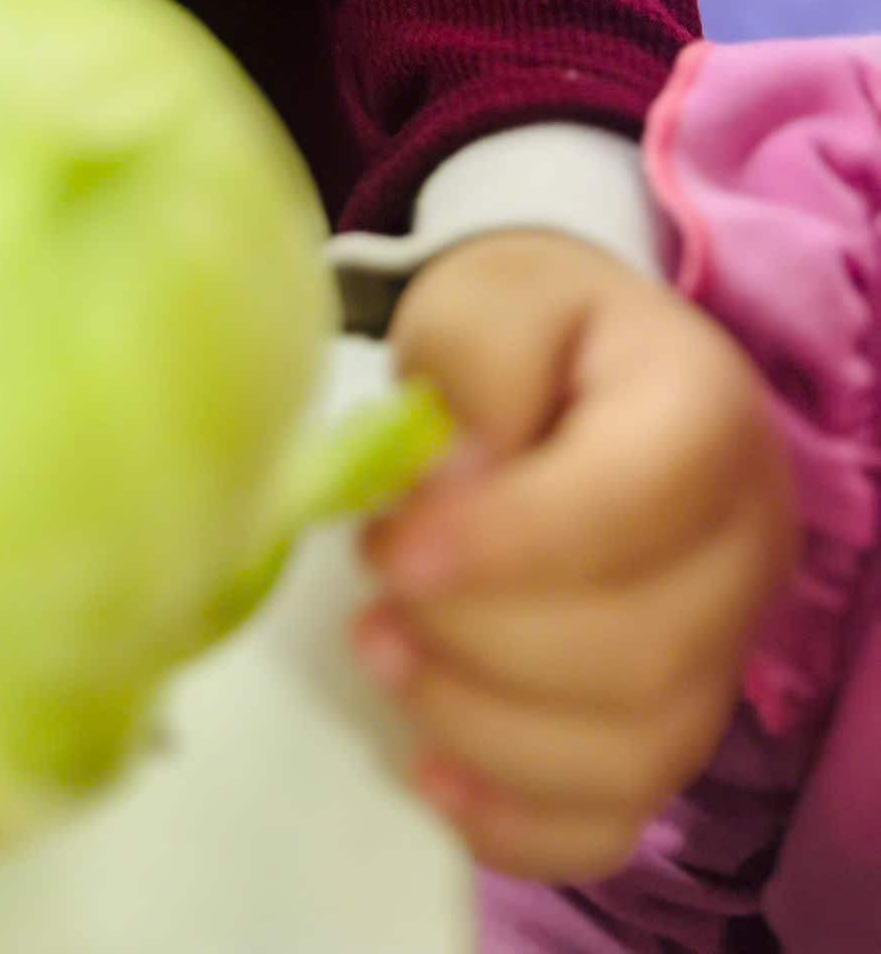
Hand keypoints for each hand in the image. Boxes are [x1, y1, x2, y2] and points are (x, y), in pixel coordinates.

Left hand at [351, 230, 795, 881]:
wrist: (566, 369)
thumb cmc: (525, 334)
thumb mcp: (484, 296)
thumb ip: (473, 360)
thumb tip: (458, 476)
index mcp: (705, 413)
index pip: (632, 503)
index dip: (508, 542)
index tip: (393, 546)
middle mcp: (743, 544)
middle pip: (637, 649)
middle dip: (477, 638)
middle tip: (373, 588)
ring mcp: (722, 650)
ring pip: (631, 752)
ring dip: (480, 725)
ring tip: (381, 652)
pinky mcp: (672, 726)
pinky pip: (614, 822)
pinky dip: (514, 820)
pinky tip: (427, 769)